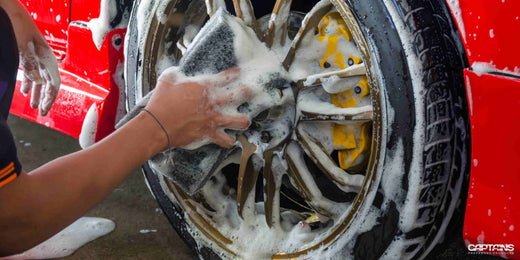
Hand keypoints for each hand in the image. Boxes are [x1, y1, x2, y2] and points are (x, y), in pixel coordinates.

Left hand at [3, 0, 60, 115]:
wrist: (10, 11)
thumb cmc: (17, 26)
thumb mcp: (22, 45)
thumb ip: (30, 63)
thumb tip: (37, 81)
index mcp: (48, 58)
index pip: (54, 83)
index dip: (51, 98)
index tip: (45, 109)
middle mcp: (45, 59)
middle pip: (49, 83)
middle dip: (46, 99)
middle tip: (41, 112)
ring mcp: (37, 57)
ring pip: (41, 80)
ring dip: (38, 93)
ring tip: (34, 105)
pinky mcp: (29, 56)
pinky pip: (33, 73)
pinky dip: (30, 83)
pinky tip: (26, 91)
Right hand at [145, 67, 250, 148]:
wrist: (157, 125)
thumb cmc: (161, 103)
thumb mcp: (166, 81)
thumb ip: (174, 74)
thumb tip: (176, 71)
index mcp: (204, 86)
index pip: (226, 77)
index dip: (234, 74)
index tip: (239, 73)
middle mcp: (213, 102)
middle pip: (239, 94)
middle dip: (248, 92)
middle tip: (252, 91)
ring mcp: (214, 119)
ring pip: (240, 121)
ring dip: (243, 120)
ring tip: (245, 120)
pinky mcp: (210, 134)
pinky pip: (226, 140)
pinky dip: (229, 141)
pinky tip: (230, 139)